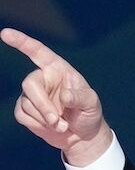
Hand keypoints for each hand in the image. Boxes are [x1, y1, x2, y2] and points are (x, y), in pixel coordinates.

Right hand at [1, 27, 112, 165]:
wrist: (83, 136)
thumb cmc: (89, 114)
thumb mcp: (91, 104)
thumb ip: (80, 98)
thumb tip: (64, 96)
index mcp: (58, 70)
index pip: (38, 52)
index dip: (22, 42)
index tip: (5, 34)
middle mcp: (43, 78)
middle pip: (29, 85)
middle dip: (43, 105)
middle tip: (57, 121)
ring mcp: (32, 94)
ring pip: (27, 103)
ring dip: (45, 119)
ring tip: (62, 125)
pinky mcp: (25, 109)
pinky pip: (22, 115)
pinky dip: (38, 125)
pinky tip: (51, 127)